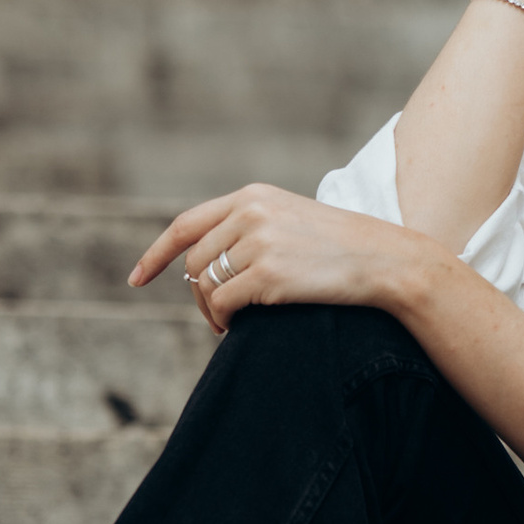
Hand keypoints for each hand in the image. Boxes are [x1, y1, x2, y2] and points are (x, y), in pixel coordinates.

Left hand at [131, 184, 420, 329]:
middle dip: (196, 293)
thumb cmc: (342, 250)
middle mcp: (251, 212)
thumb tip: (200, 267)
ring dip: (210, 311)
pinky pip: (222, 304)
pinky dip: (222, 321)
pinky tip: (236, 328)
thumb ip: (248, 229)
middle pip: (193, 260)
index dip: (155, 254)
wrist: (387, 262)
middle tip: (216, 316)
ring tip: (228, 323)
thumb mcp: (291, 222)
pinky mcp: (269, 272)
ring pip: (204, 284)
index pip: (186, 224)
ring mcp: (259, 241)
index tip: (136, 279)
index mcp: (253, 195)